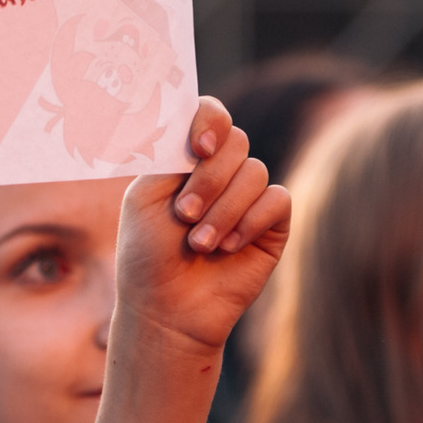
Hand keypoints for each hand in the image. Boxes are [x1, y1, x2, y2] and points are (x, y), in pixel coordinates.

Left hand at [93, 97, 289, 422]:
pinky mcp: (273, 223)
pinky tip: (229, 248)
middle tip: (183, 215)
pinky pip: (277, 199)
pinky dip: (250, 222)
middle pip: (235, 140)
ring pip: (254, 172)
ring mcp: (249, 196)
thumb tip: (189, 115)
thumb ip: (168, 151)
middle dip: (208, 179)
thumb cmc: (147, 254)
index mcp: (187, 157)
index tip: (197, 149)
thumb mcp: (144, 196)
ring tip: (200, 244)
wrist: (167, 309)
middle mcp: (221, 171)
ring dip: (223, 211)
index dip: (209, 122)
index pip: (209, 114)